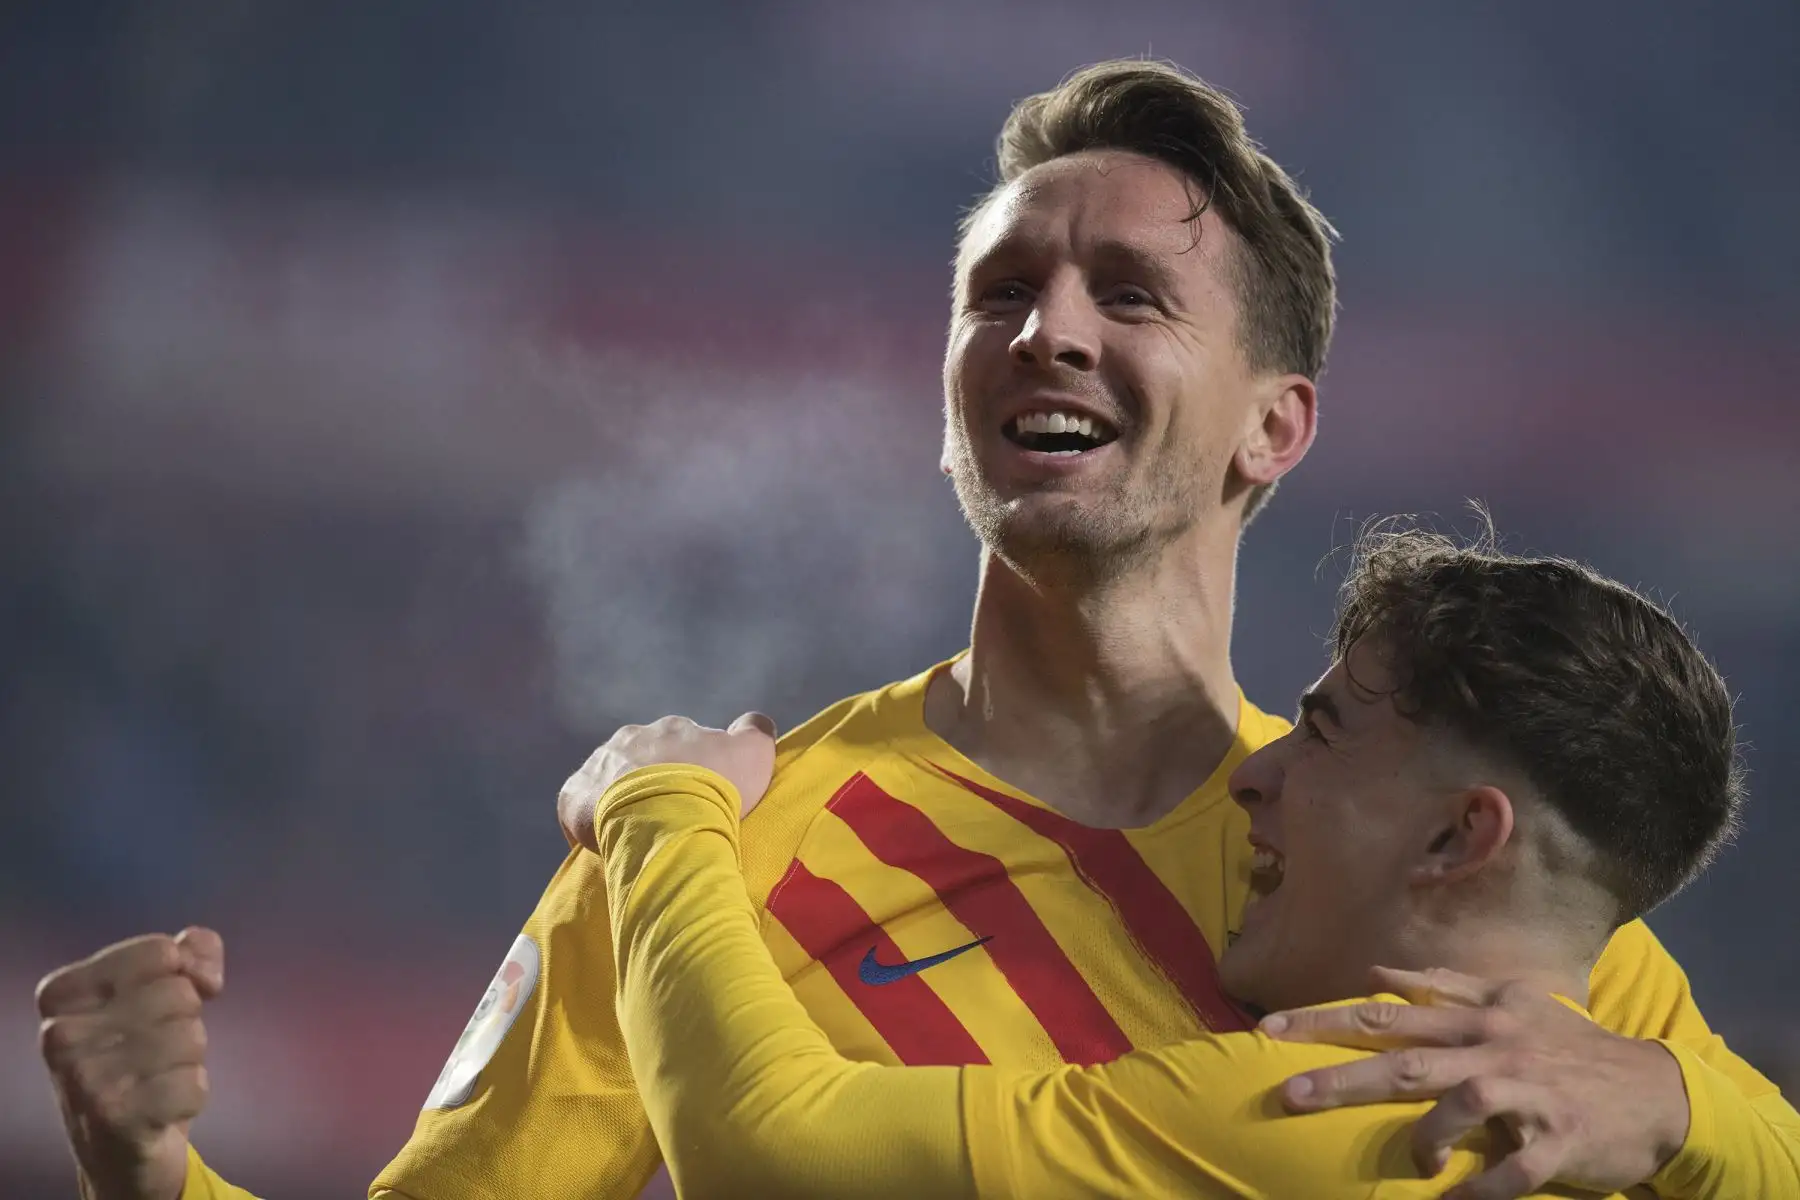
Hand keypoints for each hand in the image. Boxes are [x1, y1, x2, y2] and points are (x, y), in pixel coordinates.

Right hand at [36, 927, 223, 1199]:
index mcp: (62, 993)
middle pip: (179, 993)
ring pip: (191, 1037)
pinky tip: (160, 1109)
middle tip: (154, 1052)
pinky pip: (193, 1084)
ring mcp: (84, 1076)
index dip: (184, 973)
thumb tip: (204, 970)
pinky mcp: (114, 1116)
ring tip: (155, 1078)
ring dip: (189, 1060)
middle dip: (186, 1021)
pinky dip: (191, 1095)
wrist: (117, 1145)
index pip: (159, 951)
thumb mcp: (157, 991)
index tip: (165, 1003)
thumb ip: (190, 954)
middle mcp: (61, 1033)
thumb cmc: (138, 1055)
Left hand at [559, 712, 778, 851]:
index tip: (700, 798)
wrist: (666, 817)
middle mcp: (631, 737)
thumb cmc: (713, 786)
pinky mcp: (574, 795)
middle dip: (652, 784)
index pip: (682, 746)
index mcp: (672, 729)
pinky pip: (580, 808)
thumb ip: (755, 732)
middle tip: (669, 819)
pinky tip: (607, 845)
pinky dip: (591, 823)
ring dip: (620, 801)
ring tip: (639, 835)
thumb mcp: (753, 753)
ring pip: (609, 782)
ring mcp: (598, 764)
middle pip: (641, 761)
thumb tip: (755, 723)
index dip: (692, 771)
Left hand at [1260, 966, 1688, 1199]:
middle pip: (1406, 1058)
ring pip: (1461, 1103)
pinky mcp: (1561, 1140)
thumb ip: (1445, 986)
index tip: (1269, 1028)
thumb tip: (1378, 972)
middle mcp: (1496, 1047)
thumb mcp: (1513, 1002)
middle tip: (1288, 1094)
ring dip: (1424, 1136)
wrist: (1659, 1091)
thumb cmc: (1571, 1046)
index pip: (1386, 1013)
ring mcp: (1529, 1093)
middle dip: (1342, 1077)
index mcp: (1478, 1015)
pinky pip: (1515, 1169)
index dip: (1325, 1018)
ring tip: (1413, 1161)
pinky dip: (1483, 1189)